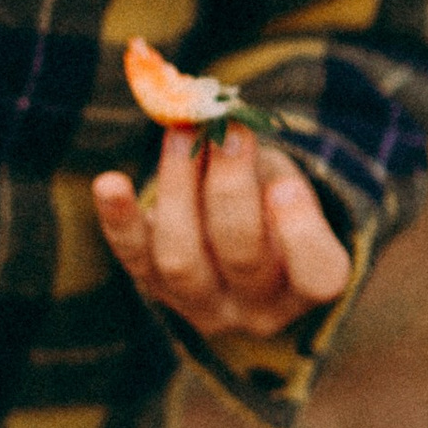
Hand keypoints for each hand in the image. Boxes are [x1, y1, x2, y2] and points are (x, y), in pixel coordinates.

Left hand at [92, 128, 351, 343]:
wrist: (228, 232)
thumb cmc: (268, 198)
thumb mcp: (280, 176)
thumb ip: (259, 160)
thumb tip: (213, 119)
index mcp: (307, 285)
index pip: (318, 277)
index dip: (301, 233)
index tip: (286, 186)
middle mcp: (258, 308)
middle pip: (243, 256)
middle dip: (231, 187)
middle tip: (228, 132)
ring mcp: (201, 305)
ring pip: (182, 258)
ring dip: (178, 188)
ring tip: (182, 135)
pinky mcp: (154, 287)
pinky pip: (133, 255)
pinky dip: (119, 218)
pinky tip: (110, 183)